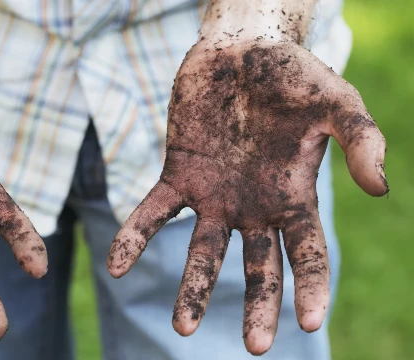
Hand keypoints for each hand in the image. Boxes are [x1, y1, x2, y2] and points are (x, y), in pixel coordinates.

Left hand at [107, 40, 386, 353]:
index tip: (311, 321)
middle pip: (258, 266)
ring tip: (183, 327)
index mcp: (293, 196)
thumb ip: (362, 140)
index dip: (311, 287)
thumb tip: (380, 189)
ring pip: (203, 251)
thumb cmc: (292, 74)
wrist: (240, 49)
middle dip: (257, 305)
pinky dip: (135, 238)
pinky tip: (116, 266)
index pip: (307, 253)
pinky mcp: (178, 176)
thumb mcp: (337, 101)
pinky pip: (154, 214)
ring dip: (192, 288)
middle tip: (255, 346)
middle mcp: (253, 206)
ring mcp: (214, 195)